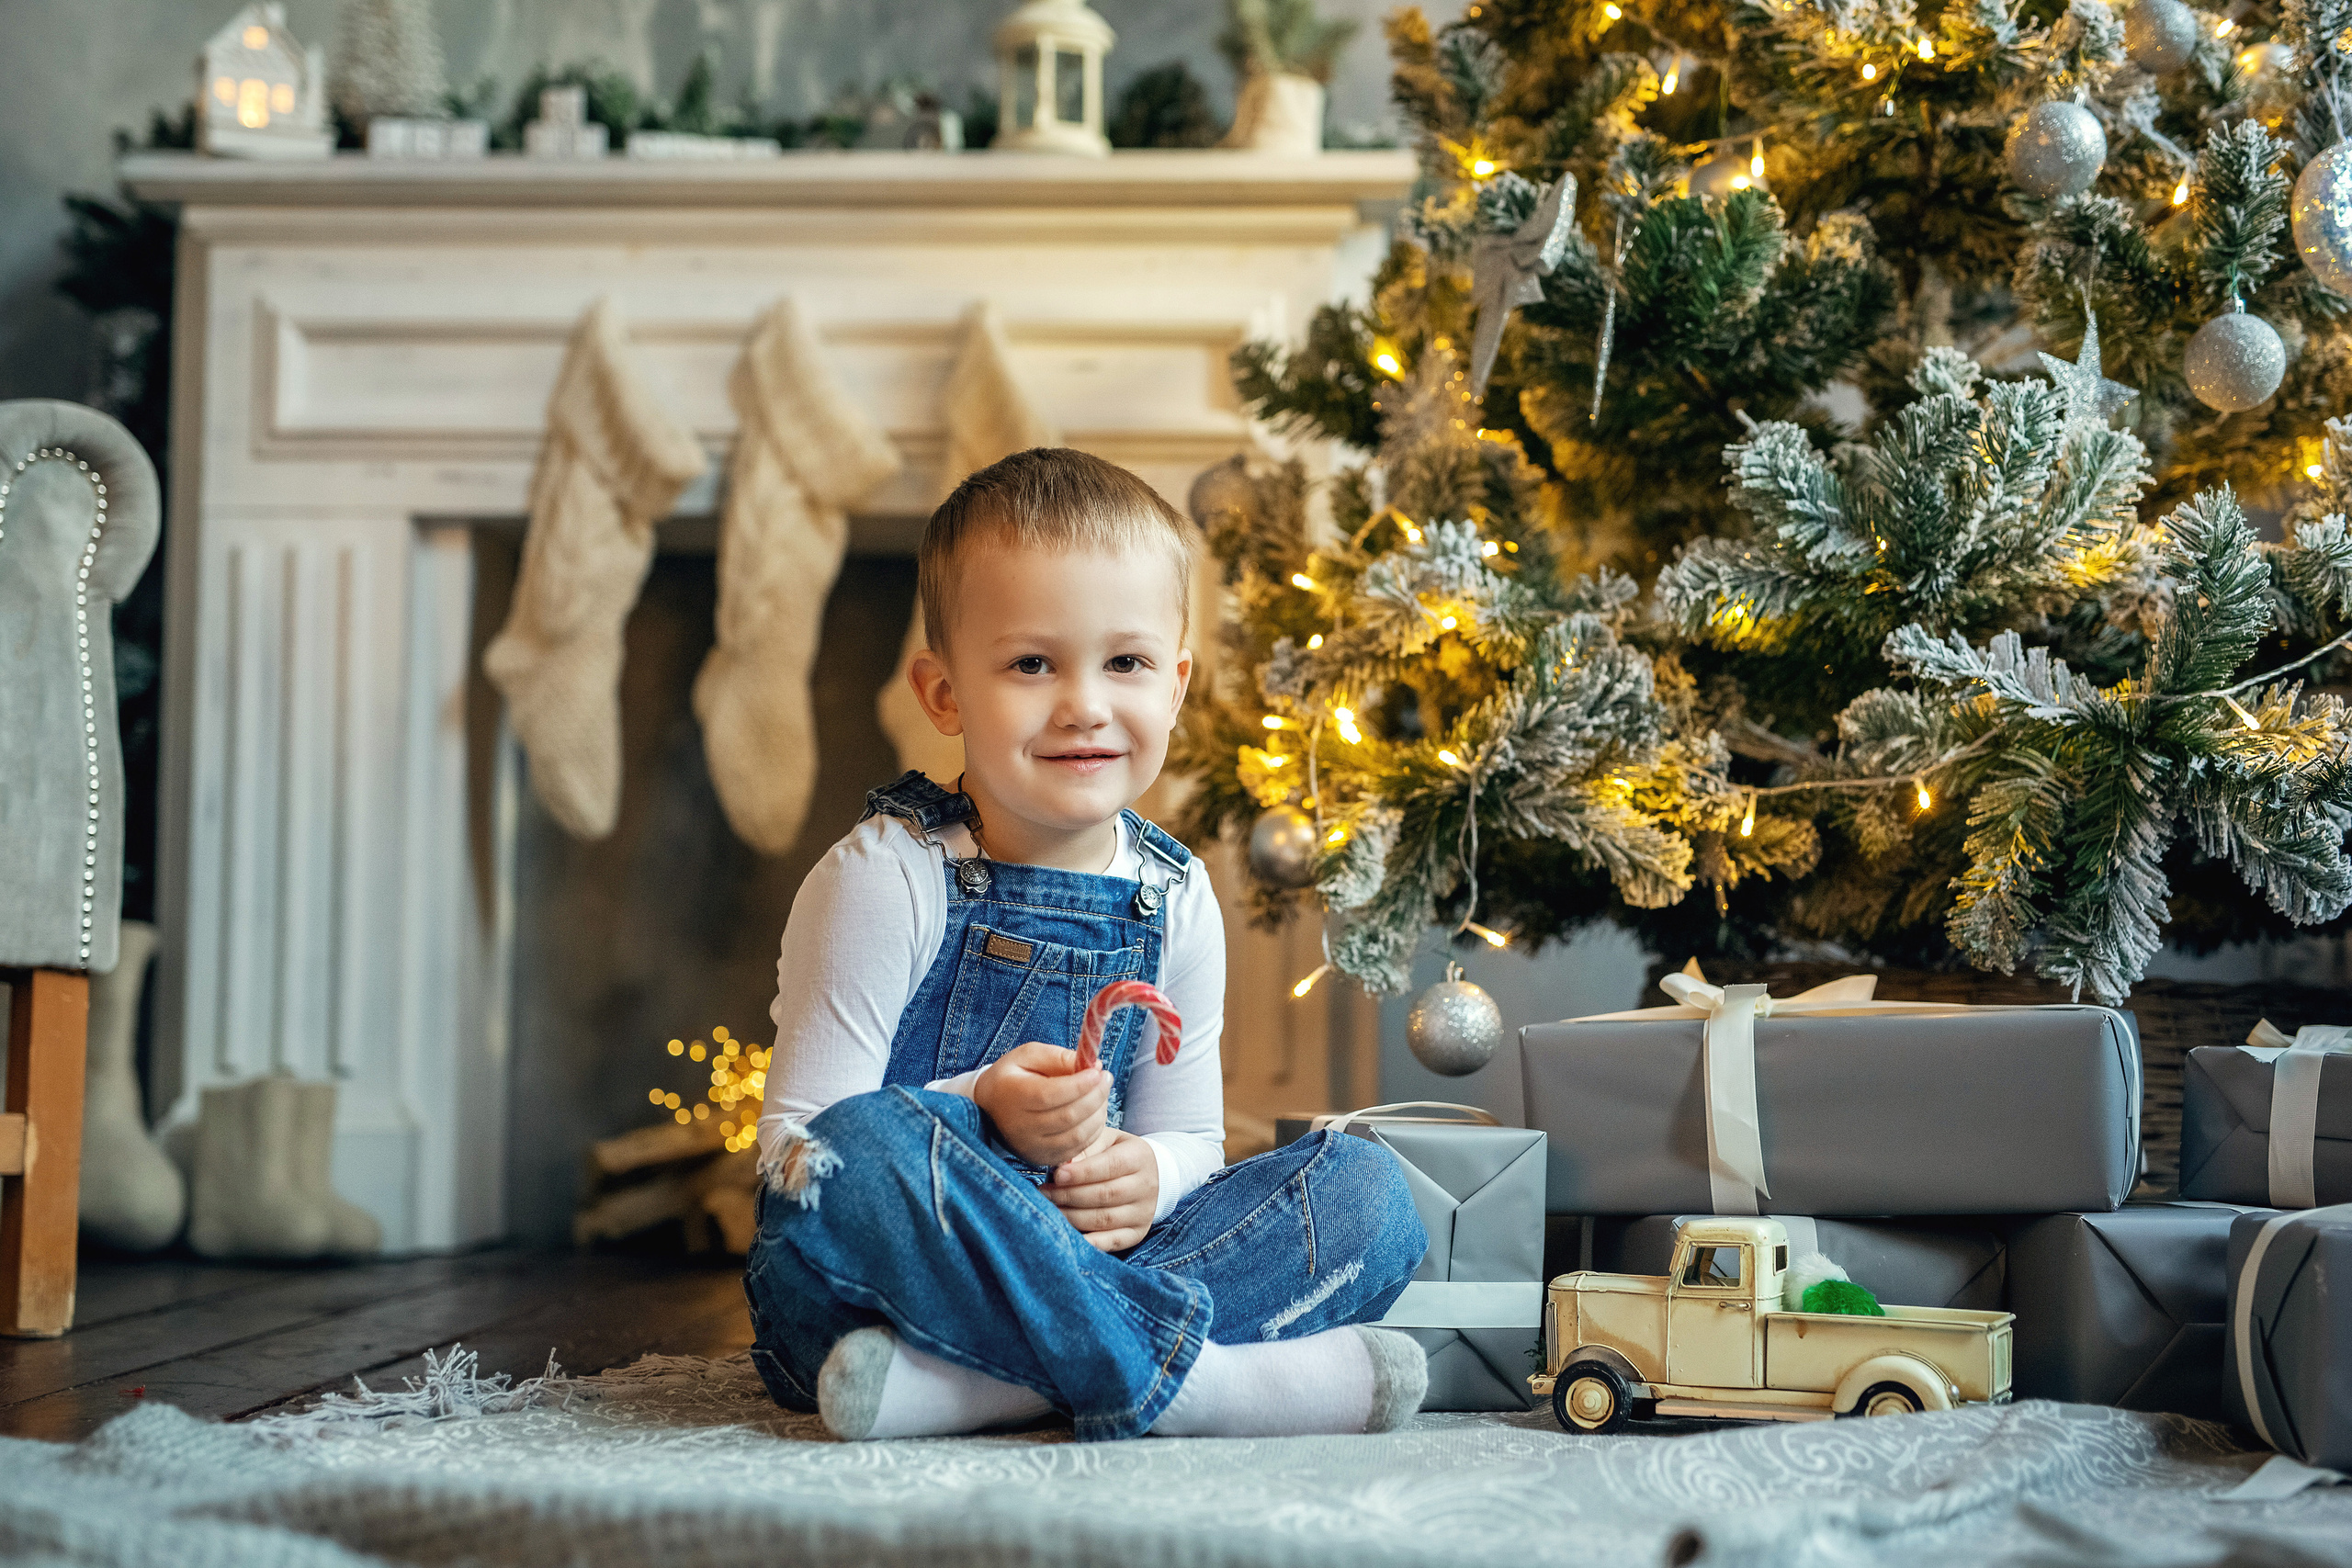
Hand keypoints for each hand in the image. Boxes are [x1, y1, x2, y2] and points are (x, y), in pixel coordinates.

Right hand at [973, 1042, 1108, 1166]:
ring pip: (1077, 1136)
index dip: (1080, 1084)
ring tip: (1102, 1094)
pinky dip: (1093, 1131)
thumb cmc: (1012, 1077)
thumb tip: (1090, 1065)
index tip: (1097, 1070)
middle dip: (1095, 1096)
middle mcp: (1021, 1127)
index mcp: (1014, 1097)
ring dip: (1098, 1114)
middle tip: (1106, 1078)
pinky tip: (1095, 1113)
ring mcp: (1032, 1147)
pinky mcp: (1042, 1159)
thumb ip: (1057, 1057)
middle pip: (1068, 1117)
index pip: (1051, 1095)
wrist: (989, 1108)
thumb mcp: (1027, 1055)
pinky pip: (1077, 1149)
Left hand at [1047, 1128, 1158, 1253]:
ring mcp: (1143, 1212)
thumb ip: (1085, 1149)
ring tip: (1050, 1210)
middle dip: (1070, 1196)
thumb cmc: (1116, 1153)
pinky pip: (1112, 1242)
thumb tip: (1062, 1165)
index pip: (1110, 1166)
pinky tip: (1069, 1236)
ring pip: (1105, 1220)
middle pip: (1105, 1195)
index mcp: (1139, 1157)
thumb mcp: (1105, 1141)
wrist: (1150, 1174)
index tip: (1057, 1175)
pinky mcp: (1137, 1233)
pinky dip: (1090, 1242)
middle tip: (1044, 1193)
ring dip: (1073, 1217)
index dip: (1082, 1173)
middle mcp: (1146, 1186)